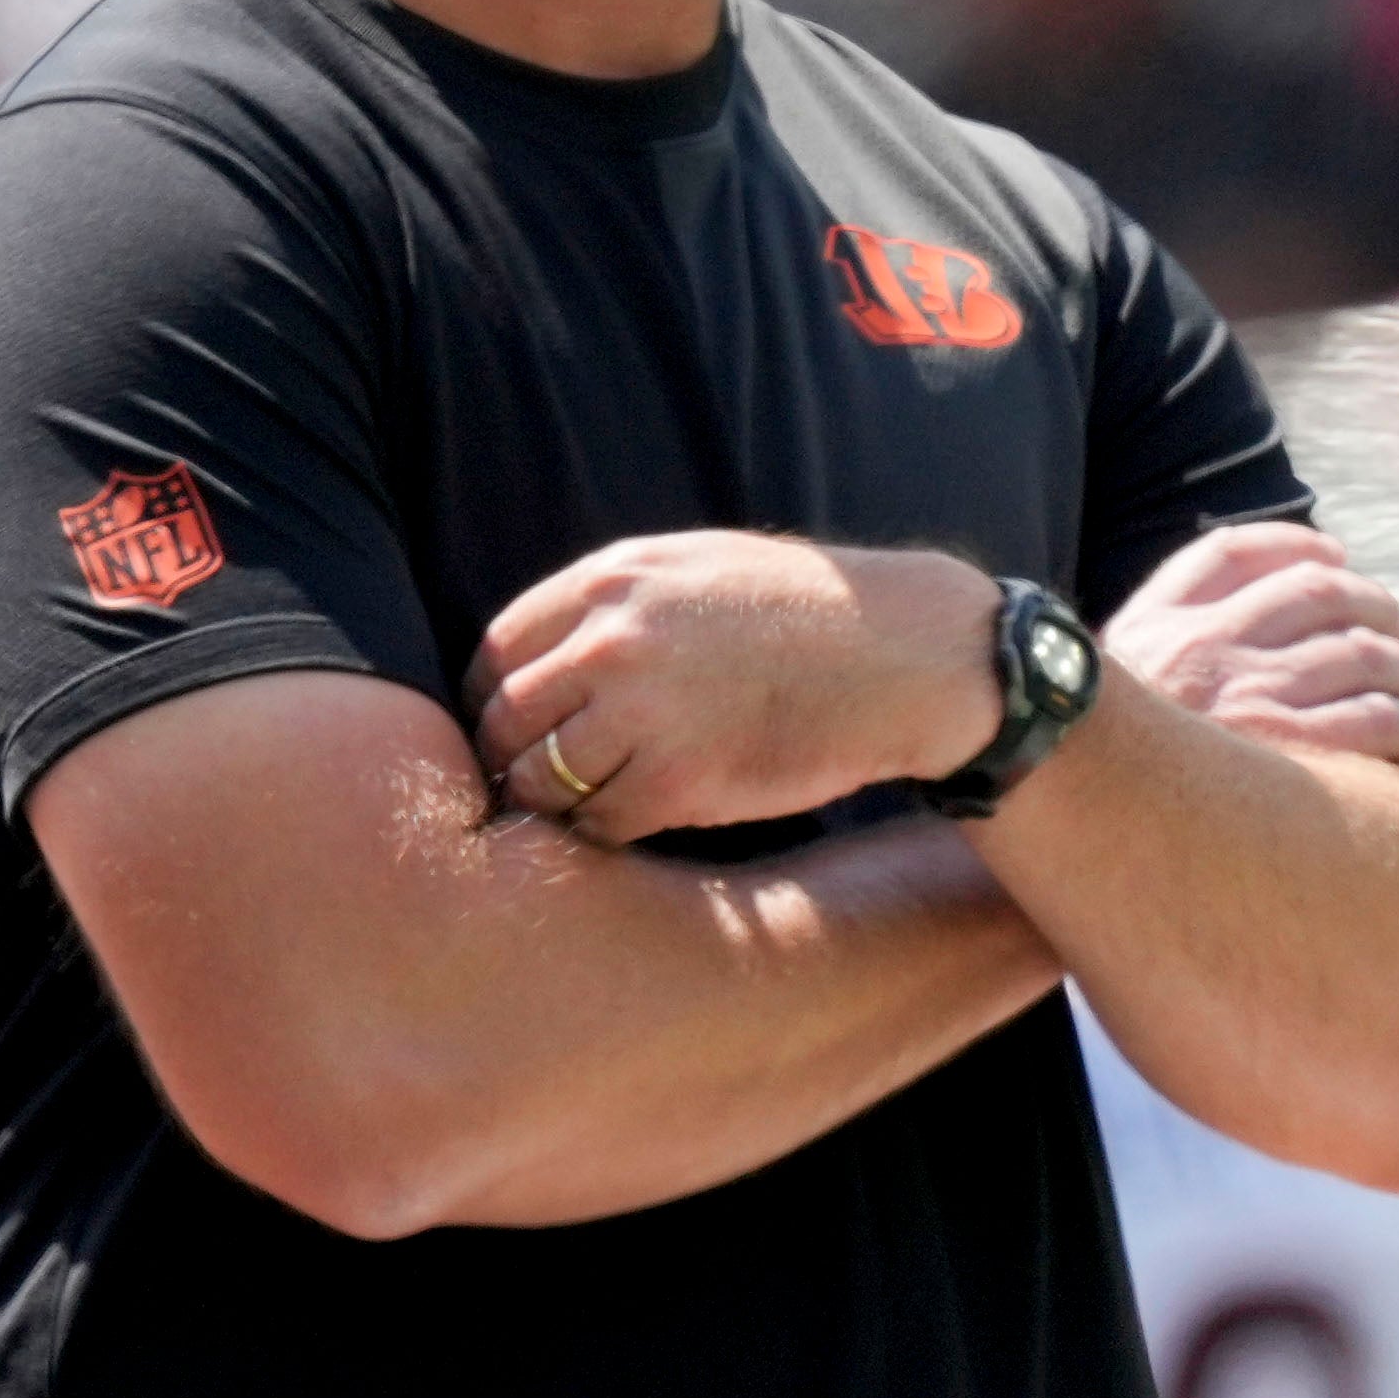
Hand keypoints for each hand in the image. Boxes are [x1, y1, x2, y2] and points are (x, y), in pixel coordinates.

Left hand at [465, 532, 1000, 844]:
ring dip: (552, 800)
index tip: (512, 722)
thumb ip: (612, 601)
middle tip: (532, 777)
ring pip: (542, 779)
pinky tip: (631, 819)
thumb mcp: (692, 566)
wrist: (903, 656)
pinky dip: (603, 830)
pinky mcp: (683, 783)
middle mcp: (614, 643)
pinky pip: (600, 822)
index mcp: (612, 580)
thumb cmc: (799, 610)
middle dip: (510, 753)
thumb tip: (537, 654)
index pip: (499, 647)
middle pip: (507, 718)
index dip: (495, 695)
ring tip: (579, 803)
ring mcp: (645, 715)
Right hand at [1101, 523, 1398, 771]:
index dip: (1293, 544)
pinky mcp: (1285, 752)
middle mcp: (1201, 648)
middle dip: (1377, 605)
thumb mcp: (1105, 701)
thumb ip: (1151, 651)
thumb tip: (1223, 629)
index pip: (1229, 552)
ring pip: (1364, 654)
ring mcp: (1243, 696)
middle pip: (1316, 592)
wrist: (1082, 812)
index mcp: (1152, 627)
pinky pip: (1378, 719)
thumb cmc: (1104, 782)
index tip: (1335, 555)